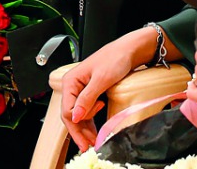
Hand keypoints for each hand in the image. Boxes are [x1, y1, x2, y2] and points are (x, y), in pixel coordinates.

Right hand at [60, 27, 159, 150]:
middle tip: (88, 145)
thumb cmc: (115, 58)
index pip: (67, 109)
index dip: (78, 123)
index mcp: (71, 81)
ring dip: (85, 129)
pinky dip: (90, 121)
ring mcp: (81, 90)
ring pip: (79, 115)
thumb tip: (74, 115)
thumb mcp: (101, 80)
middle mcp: (73, 86)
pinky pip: (86, 110)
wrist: (129, 50)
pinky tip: (95, 129)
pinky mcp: (90, 92)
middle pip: (72, 115)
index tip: (89, 133)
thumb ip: (87, 99)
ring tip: (93, 141)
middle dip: (80, 131)